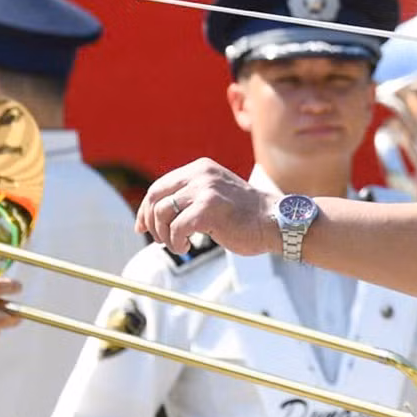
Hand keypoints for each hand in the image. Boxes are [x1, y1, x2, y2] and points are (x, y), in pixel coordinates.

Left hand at [139, 159, 279, 255]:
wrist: (275, 222)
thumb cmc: (245, 216)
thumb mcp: (215, 196)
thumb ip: (190, 197)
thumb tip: (156, 214)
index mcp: (200, 169)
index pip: (159, 186)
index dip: (146, 209)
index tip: (142, 227)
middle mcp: (200, 174)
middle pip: (155, 197)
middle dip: (151, 222)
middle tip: (159, 240)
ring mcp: (205, 190)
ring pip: (163, 214)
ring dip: (165, 236)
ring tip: (179, 245)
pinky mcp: (209, 209)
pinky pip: (176, 229)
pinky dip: (177, 243)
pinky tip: (188, 247)